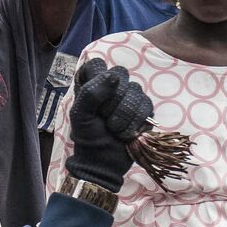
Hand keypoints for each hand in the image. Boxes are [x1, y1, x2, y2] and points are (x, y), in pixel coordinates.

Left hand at [66, 57, 153, 191]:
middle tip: (103, 118)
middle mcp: (112, 86)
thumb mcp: (80, 115)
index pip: (97, 64)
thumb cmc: (88, 137)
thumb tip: (113, 76)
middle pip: (120, 74)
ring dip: (123, 116)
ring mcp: (130, 96)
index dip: (97, 80)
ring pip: (136, 90)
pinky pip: (147, 105)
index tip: (93, 100)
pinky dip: (135, 123)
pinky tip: (126, 132)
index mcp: (91, 83)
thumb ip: (91, 93)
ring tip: (114, 129)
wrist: (104, 162)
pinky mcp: (144, 109)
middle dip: (112, 101)